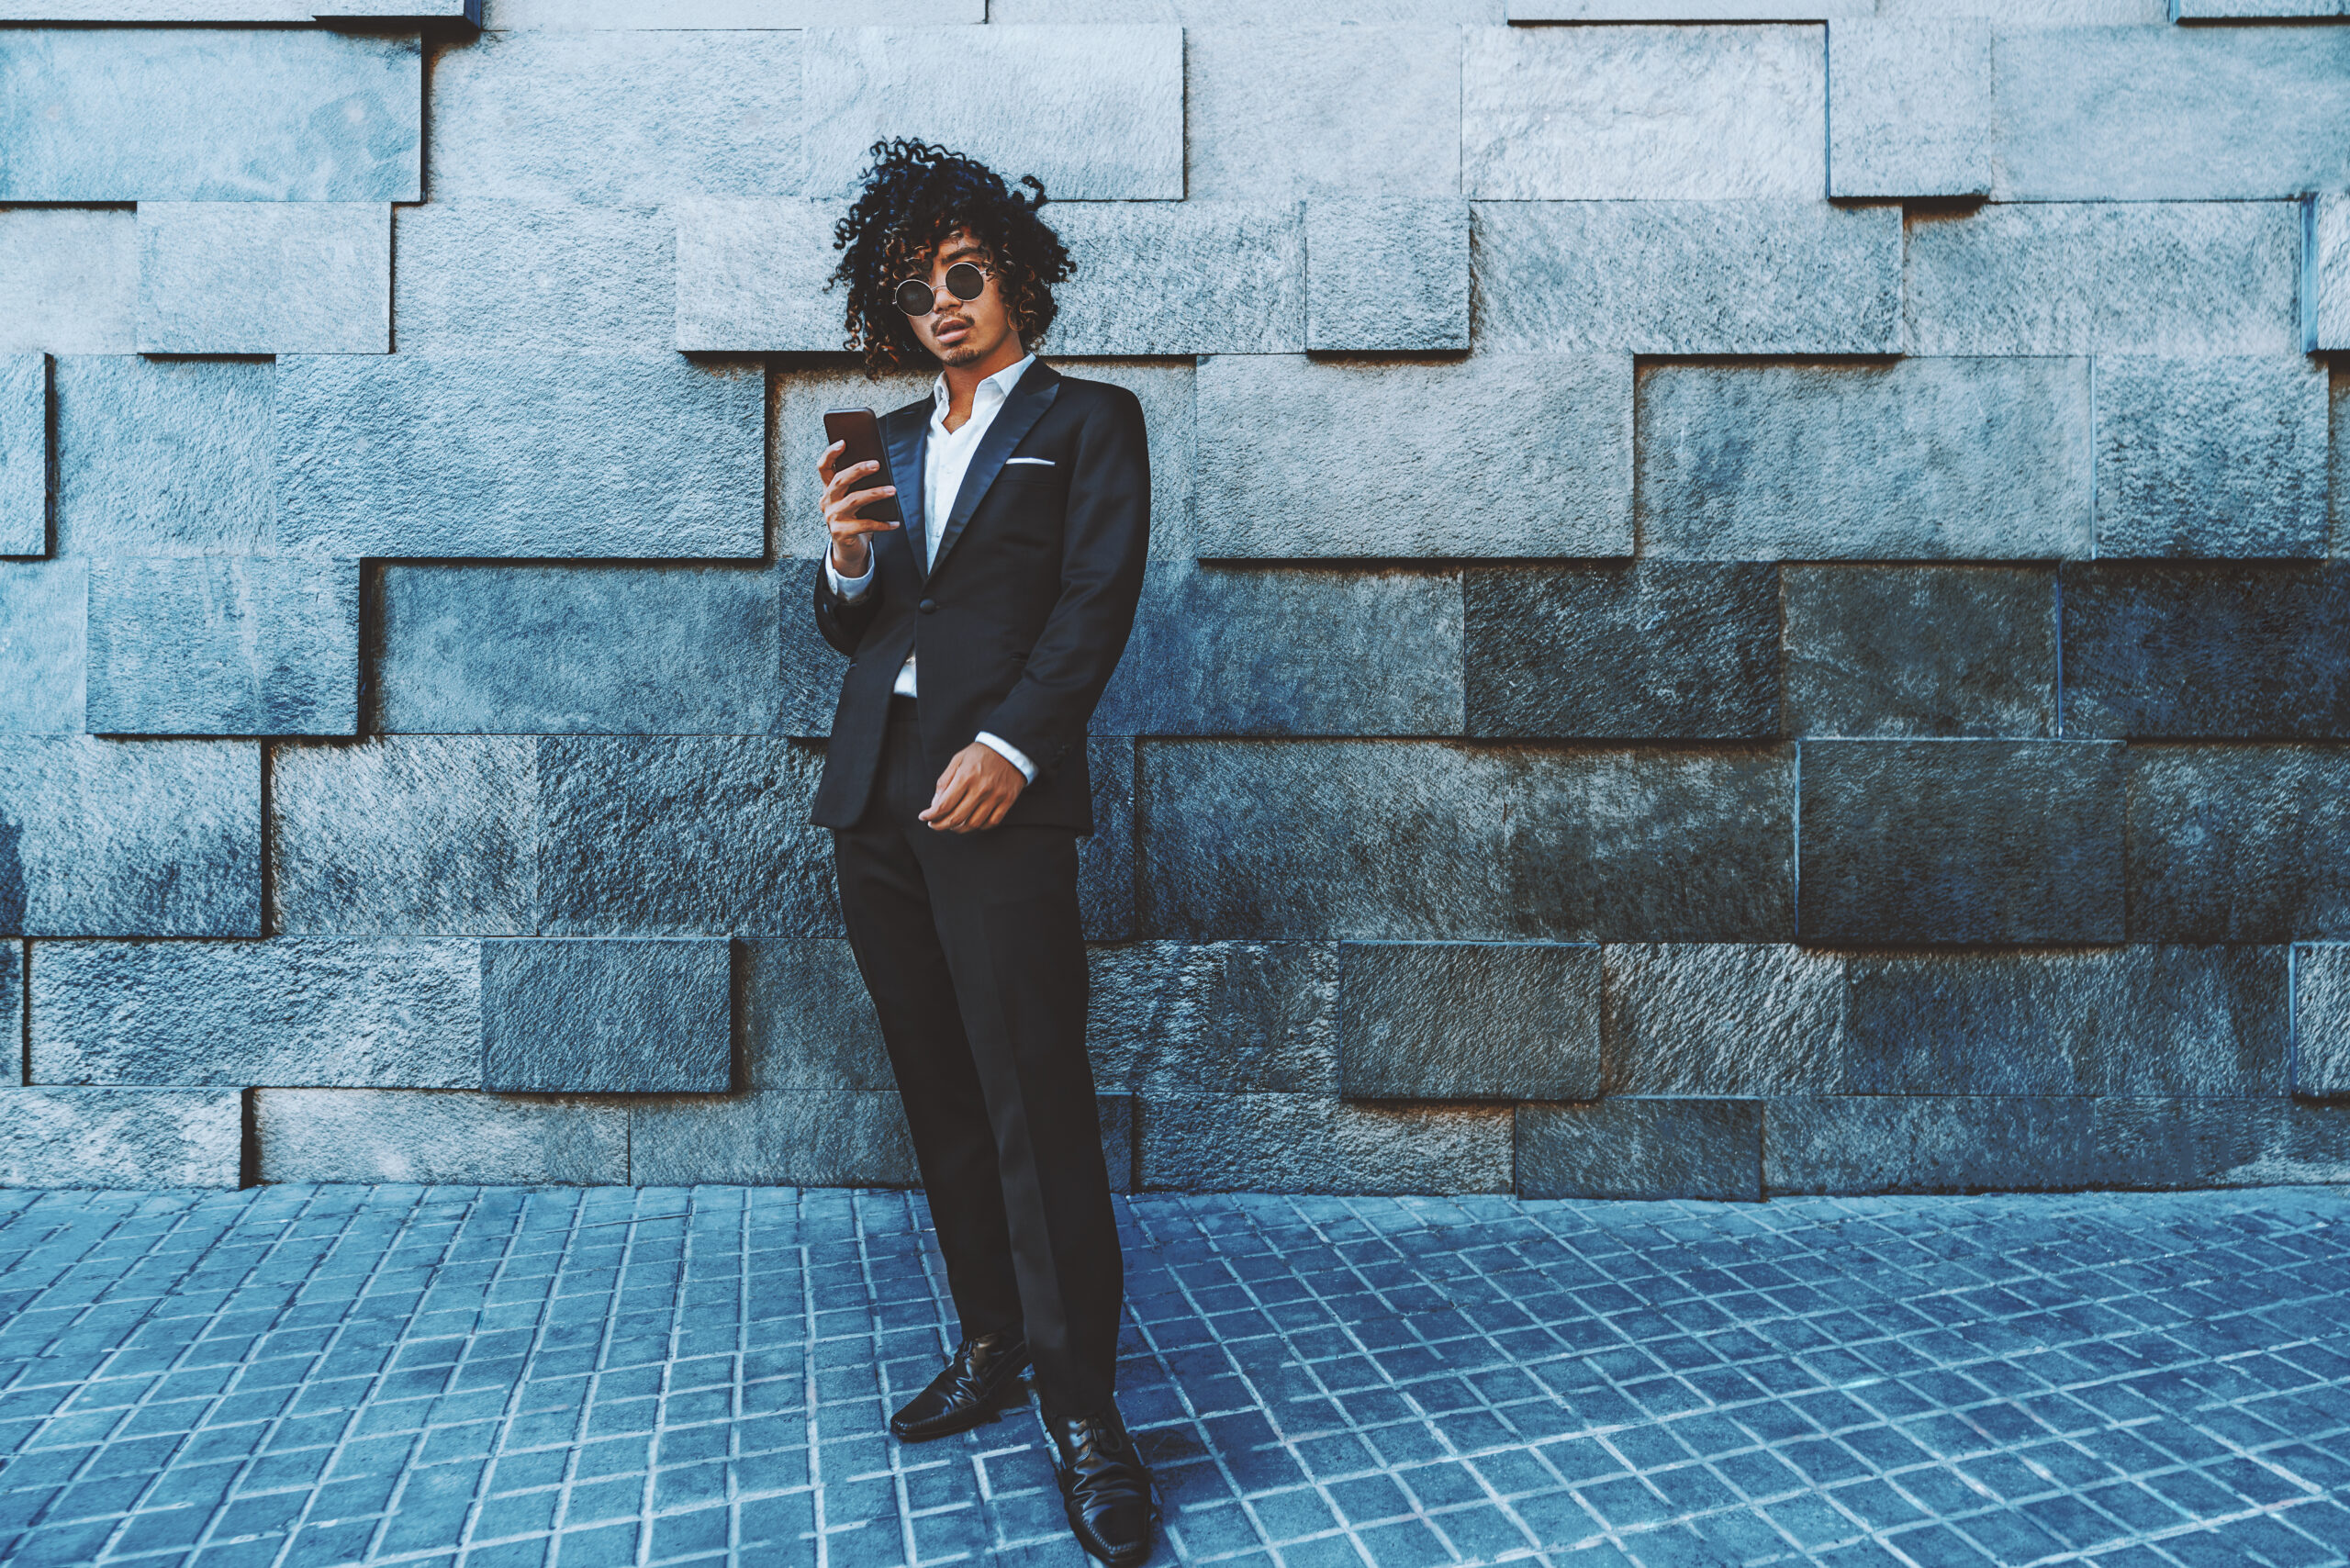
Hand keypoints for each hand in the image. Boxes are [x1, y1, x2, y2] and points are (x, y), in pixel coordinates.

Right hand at [818, 438, 898, 576]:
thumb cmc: (854, 519)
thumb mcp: (853, 500)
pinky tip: (895, 523)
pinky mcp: (841, 533)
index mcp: (828, 490)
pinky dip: (882, 524)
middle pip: (840, 480)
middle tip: (877, 464)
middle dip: (858, 470)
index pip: (824, 467)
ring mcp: (832, 517)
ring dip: (875, 493)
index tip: (843, 442)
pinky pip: (865, 525)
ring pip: (854, 500)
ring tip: (892, 490)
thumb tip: (879, 468)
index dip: (831, 454)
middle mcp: (827, 501)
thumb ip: (859, 486)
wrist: (848, 549)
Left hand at [920, 742, 1025, 832]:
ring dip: (959, 828)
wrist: (1010, 748)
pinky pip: (992, 822)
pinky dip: (980, 826)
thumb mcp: (958, 760)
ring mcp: (996, 796)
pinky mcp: (1007, 800)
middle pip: (957, 818)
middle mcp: (981, 789)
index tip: (924, 817)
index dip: (931, 815)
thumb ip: (945, 781)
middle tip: (934, 824)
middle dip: (941, 825)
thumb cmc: (980, 754)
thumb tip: (935, 804)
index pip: (944, 805)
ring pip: (974, 824)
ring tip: (952, 825)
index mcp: (966, 777)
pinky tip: (972, 822)